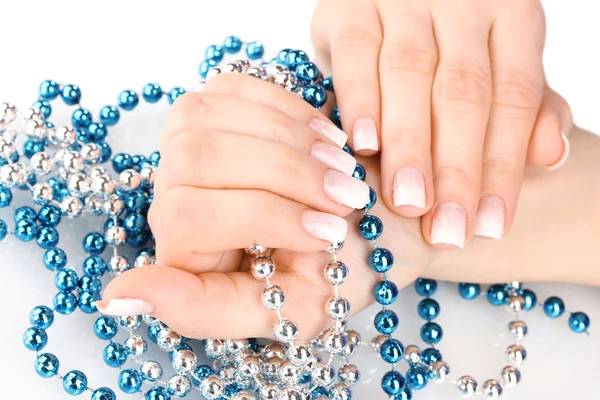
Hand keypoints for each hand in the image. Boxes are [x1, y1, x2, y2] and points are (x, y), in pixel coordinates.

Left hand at [98, 73, 431, 339]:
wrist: (373, 224)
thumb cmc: (335, 271)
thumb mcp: (286, 313)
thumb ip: (206, 312)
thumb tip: (120, 296)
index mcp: (182, 252)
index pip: (190, 219)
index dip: (266, 219)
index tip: (330, 235)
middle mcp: (173, 196)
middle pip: (196, 157)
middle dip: (285, 173)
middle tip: (346, 197)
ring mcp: (188, 146)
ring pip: (205, 116)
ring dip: (289, 139)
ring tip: (342, 168)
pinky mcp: (215, 108)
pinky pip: (231, 87)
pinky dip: (288, 108)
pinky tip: (326, 138)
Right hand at [311, 0, 572, 247]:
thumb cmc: (449, 39)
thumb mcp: (499, 60)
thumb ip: (526, 104)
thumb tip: (551, 156)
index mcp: (511, 14)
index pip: (513, 96)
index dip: (503, 165)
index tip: (488, 226)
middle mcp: (461, 2)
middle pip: (463, 91)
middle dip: (456, 167)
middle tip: (447, 229)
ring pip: (410, 75)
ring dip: (409, 144)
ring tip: (410, 202)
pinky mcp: (348, 4)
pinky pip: (355, 52)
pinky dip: (359, 101)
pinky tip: (363, 146)